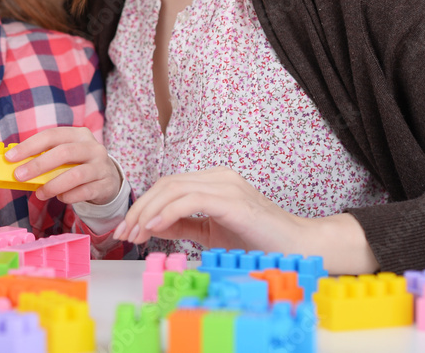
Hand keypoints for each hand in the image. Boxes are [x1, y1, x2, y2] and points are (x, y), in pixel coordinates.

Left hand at [3, 127, 121, 205]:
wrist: (108, 179)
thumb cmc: (79, 165)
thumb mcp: (65, 155)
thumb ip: (46, 156)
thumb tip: (16, 164)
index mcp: (78, 134)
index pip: (52, 135)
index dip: (29, 145)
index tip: (10, 157)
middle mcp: (93, 147)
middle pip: (64, 152)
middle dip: (38, 165)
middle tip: (19, 176)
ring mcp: (101, 166)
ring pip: (75, 175)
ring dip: (53, 185)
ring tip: (39, 193)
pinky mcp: (105, 185)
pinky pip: (84, 192)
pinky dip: (68, 196)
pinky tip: (60, 198)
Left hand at [114, 166, 378, 274]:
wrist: (298, 247)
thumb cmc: (258, 241)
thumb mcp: (211, 233)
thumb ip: (184, 226)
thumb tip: (152, 225)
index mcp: (213, 181)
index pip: (168, 186)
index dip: (144, 206)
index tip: (128, 230)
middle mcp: (218, 177)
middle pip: (166, 184)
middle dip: (140, 209)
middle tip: (125, 234)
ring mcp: (226, 186)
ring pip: (173, 189)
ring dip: (148, 212)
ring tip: (136, 234)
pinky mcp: (233, 201)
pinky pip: (191, 200)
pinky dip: (168, 212)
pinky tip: (155, 227)